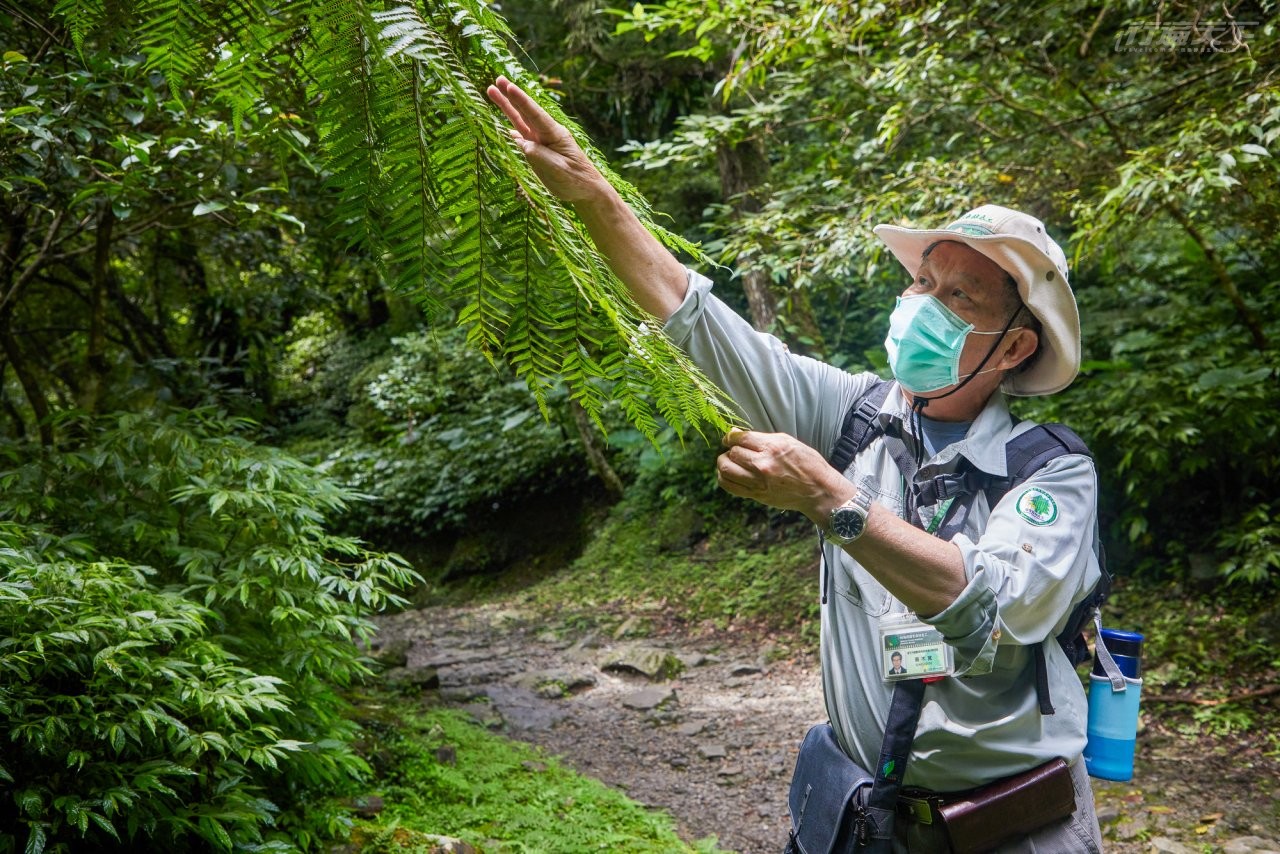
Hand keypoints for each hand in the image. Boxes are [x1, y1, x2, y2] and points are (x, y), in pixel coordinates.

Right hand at [486, 76, 609, 203]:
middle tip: (498, 79)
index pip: (535, 114)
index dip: (521, 100)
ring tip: (492, 92)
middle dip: (511, 96)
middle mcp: (546, 134)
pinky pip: (521, 139)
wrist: (586, 190)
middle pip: (525, 112)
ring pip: (520, 122)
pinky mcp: (537, 152)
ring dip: (507, 108)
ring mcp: (541, 142)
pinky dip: (512, 131)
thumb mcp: (558, 169)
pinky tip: (505, 128)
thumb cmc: (576, 179)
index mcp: (555, 134)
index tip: (509, 87)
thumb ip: (539, 155)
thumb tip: (522, 144)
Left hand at [716, 430, 852, 521]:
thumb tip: (737, 434)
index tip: (730, 438)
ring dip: (723, 463)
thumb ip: (762, 438)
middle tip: (733, 450)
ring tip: (728, 461)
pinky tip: (728, 474)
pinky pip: (730, 486)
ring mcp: (759, 482)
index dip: (731, 437)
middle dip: (729, 449)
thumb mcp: (788, 442)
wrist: (817, 490)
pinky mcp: (757, 495)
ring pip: (726, 469)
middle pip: (732, 453)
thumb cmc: (807, 463)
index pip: (740, 438)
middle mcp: (763, 465)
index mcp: (772, 448)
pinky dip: (724, 478)